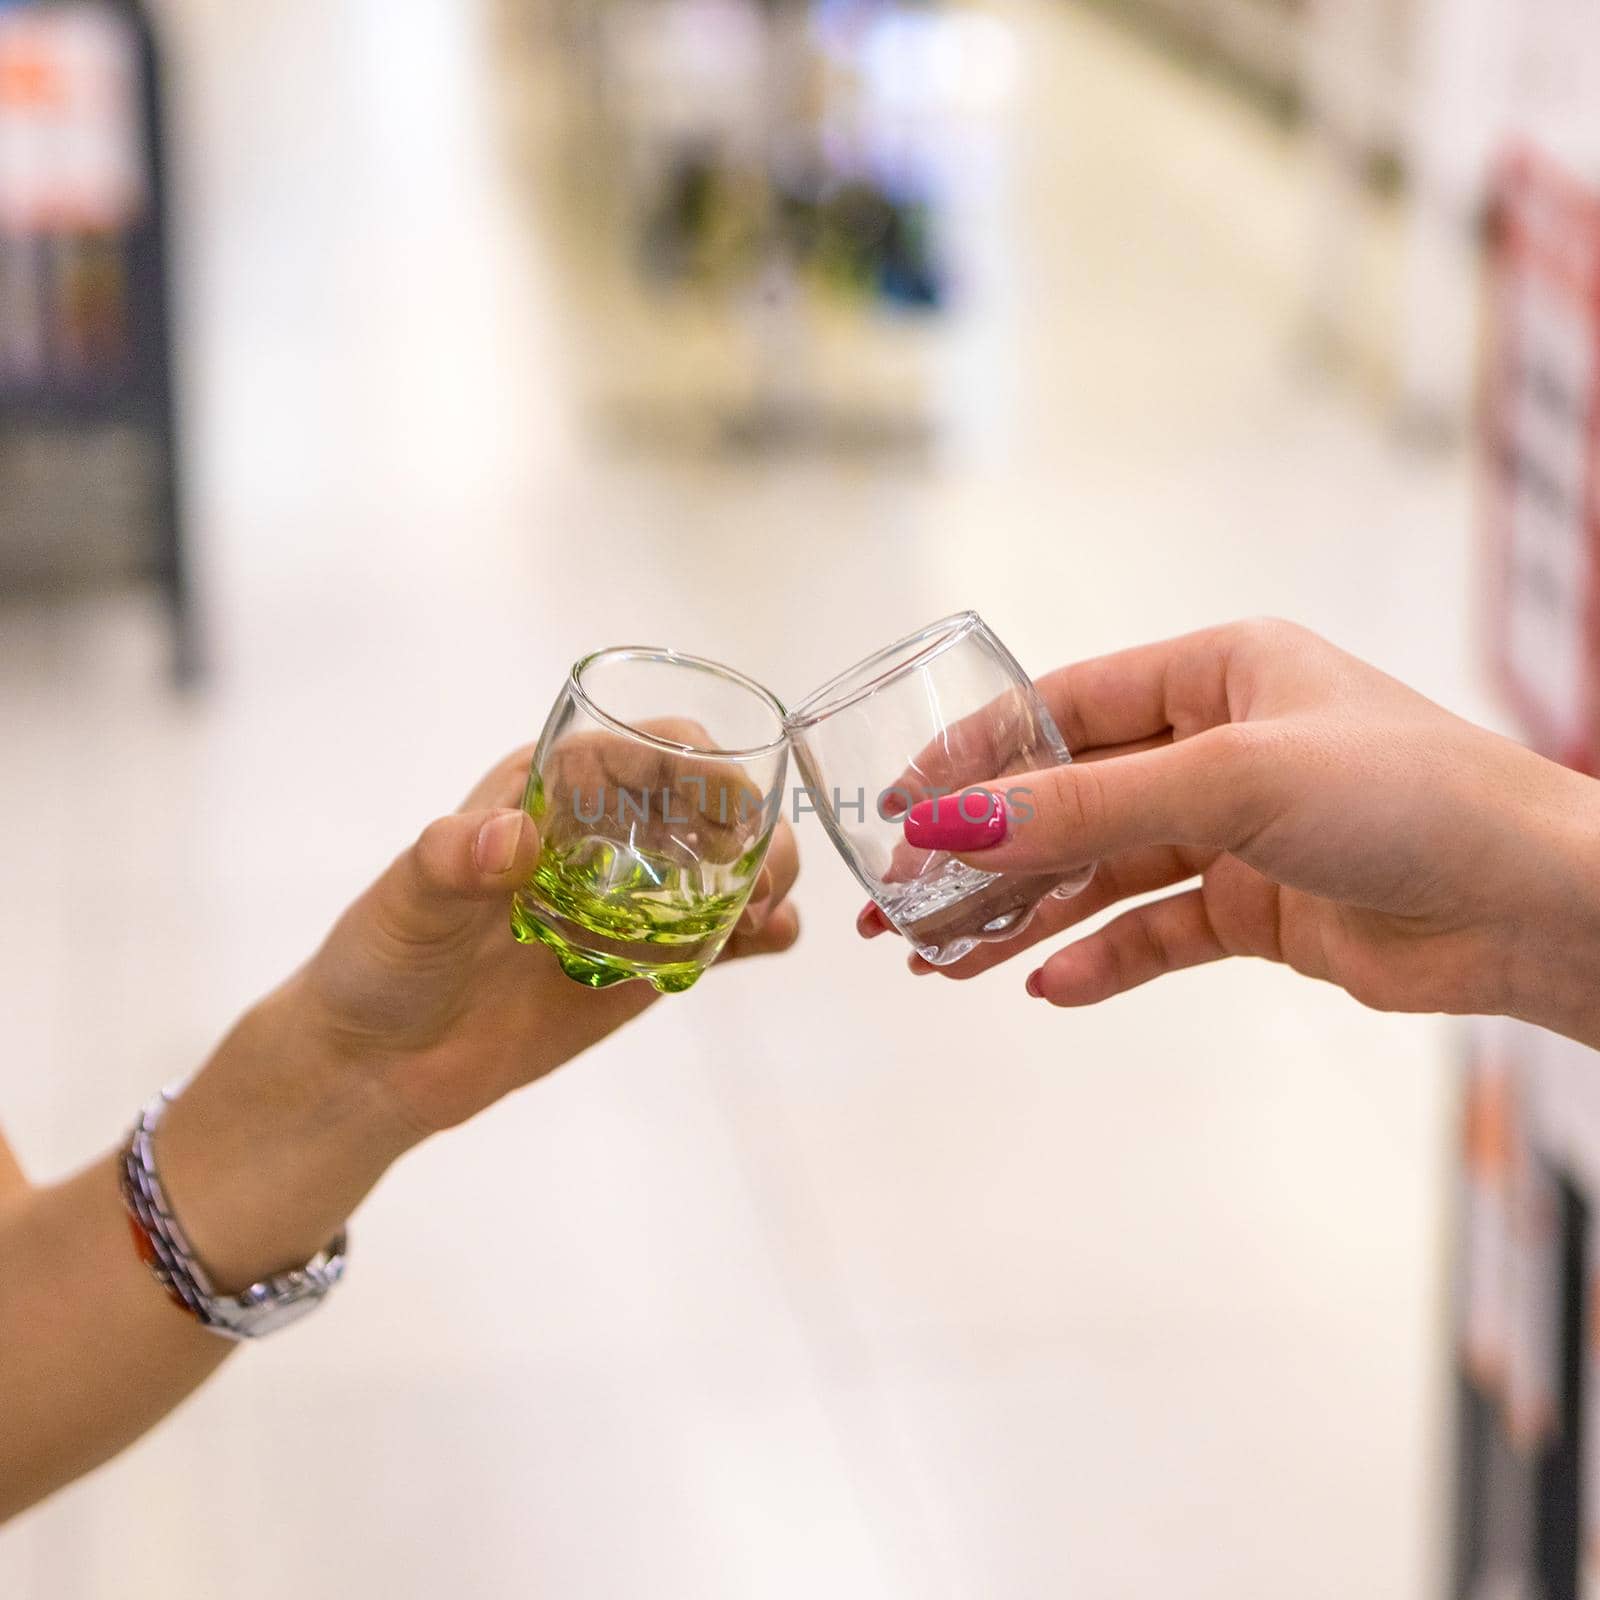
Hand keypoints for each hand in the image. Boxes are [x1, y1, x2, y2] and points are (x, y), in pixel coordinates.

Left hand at [160, 746, 798, 1287]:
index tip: (725, 804)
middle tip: (756, 873)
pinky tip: (772, 939)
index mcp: (549, 792)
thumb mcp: (406, 904)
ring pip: (725, 863)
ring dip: (765, 873)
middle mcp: (602, 835)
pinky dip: (759, 932)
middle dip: (747, 822)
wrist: (379, 1066)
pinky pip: (719, 936)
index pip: (640, 747)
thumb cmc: (382, 962)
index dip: (696, 762)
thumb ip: (452, 862)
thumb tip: (514, 835)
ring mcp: (631, 901)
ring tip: (765, 914)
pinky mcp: (647, 963)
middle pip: (703, 801)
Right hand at [862, 620, 1599, 1046]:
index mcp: (1216, 672)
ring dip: (1021, 917)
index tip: (895, 809)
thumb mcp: (1232, 782)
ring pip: (1098, 872)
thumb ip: (1085, 807)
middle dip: (982, 854)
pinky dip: (1100, 960)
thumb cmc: (1411, 799)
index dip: (971, 757)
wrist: (1539, 908)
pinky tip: (1046, 989)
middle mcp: (1217, 743)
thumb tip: (951, 826)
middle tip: (896, 906)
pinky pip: (1153, 930)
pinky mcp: (1257, 907)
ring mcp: (1235, 829)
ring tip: (939, 964)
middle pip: (1067, 797)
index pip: (1060, 707)